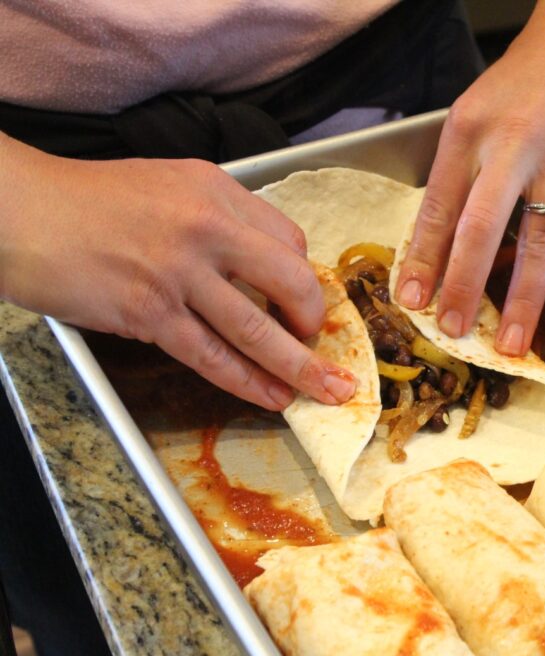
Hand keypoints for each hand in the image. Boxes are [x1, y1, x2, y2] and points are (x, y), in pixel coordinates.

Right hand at [0, 134, 354, 410]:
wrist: (19, 210)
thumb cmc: (88, 200)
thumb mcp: (167, 184)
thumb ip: (216, 217)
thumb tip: (258, 265)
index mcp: (216, 190)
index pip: (289, 239)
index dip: (305, 277)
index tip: (306, 302)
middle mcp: (207, 227)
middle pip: (291, 282)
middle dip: (317, 323)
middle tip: (323, 346)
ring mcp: (179, 272)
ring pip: (257, 329)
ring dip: (299, 366)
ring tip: (326, 390)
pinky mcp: (149, 312)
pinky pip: (212, 356)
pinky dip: (248, 382)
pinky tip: (272, 395)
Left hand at [395, 0, 544, 354]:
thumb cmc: (530, 75)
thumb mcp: (479, 108)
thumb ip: (465, 167)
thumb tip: (446, 239)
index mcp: (469, 129)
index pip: (438, 205)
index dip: (423, 257)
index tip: (412, 300)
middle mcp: (512, 144)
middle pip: (481, 228)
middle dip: (464, 286)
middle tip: (454, 331)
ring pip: (539, 240)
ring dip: (524, 299)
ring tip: (512, 344)